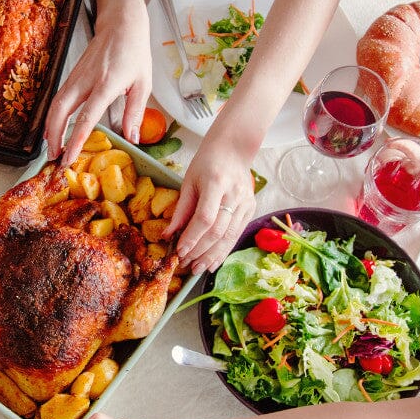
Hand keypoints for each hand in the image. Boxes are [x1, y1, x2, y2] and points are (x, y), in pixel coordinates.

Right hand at [44, 1, 151, 163]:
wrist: (121, 23)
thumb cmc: (134, 52)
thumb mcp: (143, 84)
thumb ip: (135, 113)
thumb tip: (132, 139)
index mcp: (106, 84)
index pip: (87, 116)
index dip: (76, 139)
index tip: (70, 157)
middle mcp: (87, 80)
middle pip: (61, 111)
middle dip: (55, 136)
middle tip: (55, 157)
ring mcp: (76, 76)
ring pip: (55, 104)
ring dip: (50, 127)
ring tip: (51, 148)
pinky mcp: (72, 75)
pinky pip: (58, 98)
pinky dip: (52, 115)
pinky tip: (53, 128)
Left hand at [164, 142, 255, 274]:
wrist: (233, 149)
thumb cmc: (207, 163)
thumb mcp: (188, 181)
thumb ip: (181, 209)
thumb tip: (168, 235)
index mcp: (216, 182)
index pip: (205, 218)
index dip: (192, 237)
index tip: (180, 251)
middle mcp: (234, 194)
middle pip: (218, 231)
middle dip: (200, 251)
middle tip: (185, 264)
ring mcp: (246, 203)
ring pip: (229, 237)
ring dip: (212, 256)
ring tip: (198, 268)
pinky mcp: (251, 209)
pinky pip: (236, 235)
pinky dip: (223, 251)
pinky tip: (212, 262)